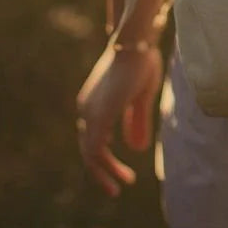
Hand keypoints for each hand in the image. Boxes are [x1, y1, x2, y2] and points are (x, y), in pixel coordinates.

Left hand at [75, 43, 162, 195]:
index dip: (104, 159)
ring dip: (105, 172)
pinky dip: (105, 165)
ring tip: (121, 187)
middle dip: (104, 170)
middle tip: (120, 187)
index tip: (121, 172)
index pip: (92, 139)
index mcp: (93, 104)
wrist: (135, 41)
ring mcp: (90, 112)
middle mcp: (86, 109)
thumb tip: (136, 149)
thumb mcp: (140, 97)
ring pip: (90, 153)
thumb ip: (136, 122)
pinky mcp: (98, 115)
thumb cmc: (141, 62)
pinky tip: (118, 175)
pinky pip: (95, 149)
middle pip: (89, 149)